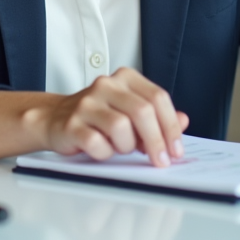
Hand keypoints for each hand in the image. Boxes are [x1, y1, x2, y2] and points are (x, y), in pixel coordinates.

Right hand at [41, 67, 188, 166]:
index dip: (171, 126)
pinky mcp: (72, 123)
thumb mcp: (131, 112)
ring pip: (121, 127)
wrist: (56, 119)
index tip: (176, 150)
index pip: (158, 98)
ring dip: (126, 146)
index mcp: (125, 78)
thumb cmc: (99, 117)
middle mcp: (106, 85)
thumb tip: (183, 121)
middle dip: (156, 141)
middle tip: (160, 161)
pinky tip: (102, 150)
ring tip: (119, 147)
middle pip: (143, 112)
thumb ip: (157, 116)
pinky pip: (97, 143)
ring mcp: (87, 103)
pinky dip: (105, 153)